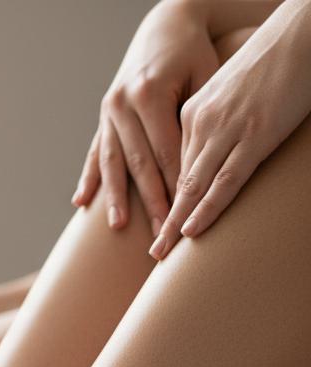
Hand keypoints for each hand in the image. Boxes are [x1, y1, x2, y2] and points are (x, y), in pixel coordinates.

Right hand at [74, 0, 219, 233]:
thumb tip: (195, 170)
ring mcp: (107, 112)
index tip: (184, 214)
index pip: (165, 151)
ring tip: (118, 226)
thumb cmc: (194, 53)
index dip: (176, 185)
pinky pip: (95, 152)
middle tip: (158, 232)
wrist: (164, 25)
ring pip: (113, 163)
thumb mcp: (205, 77)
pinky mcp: (102, 116)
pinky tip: (81, 202)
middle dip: (149, 201)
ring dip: (115, 198)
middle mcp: (122, 105)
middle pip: (139, 163)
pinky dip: (89, 178)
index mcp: (148, 94)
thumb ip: (195, 121)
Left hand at [151, 13, 310, 258]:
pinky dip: (206, 208)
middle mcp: (202, 122)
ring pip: (194, 186)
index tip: (155, 225)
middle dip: (163, 218)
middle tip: (153, 252)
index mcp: (193, 112)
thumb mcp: (231, 93)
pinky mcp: (255, 136)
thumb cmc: (271, 63)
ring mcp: (228, 130)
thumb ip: (215, 123)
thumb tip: (213, 155)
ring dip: (177, 223)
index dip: (165, 199)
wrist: (303, 32)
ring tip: (162, 253)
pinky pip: (225, 181)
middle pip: (177, 180)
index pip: (174, 165)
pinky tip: (192, 230)